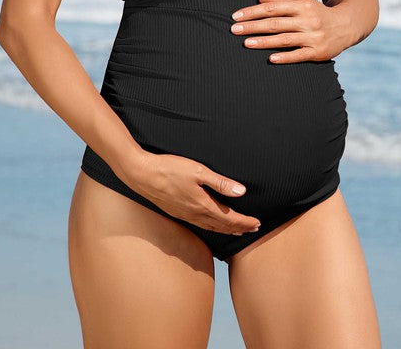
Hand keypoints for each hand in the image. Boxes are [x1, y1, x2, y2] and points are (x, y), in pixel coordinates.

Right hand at [123, 151, 261, 235]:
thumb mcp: (198, 171)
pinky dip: (212, 228)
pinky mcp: (178, 213)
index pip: (230, 218)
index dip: (245, 222)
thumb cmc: (170, 169)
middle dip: (239, 228)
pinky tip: (212, 225)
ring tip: (237, 231)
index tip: (257, 223)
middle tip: (253, 229)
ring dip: (226, 230)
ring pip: (211, 228)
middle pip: (223, 226)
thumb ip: (220, 183)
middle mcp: (196, 214)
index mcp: (203, 205)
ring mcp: (186, 216)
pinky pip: (201, 226)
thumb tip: (242, 192)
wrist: (142, 175)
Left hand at [230, 0, 349, 63]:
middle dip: (253, 26)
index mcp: (301, 5)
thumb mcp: (302, 2)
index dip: (253, 12)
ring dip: (264, 42)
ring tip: (246, 43)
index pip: (272, 8)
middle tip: (234, 30)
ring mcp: (313, 36)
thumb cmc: (318, 13)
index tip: (236, 16)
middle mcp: (307, 20)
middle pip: (276, 23)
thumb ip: (281, 0)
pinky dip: (285, 57)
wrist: (347, 25)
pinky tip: (271, 59)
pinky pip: (299, 55)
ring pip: (284, 39)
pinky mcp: (318, 52)